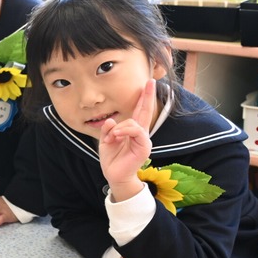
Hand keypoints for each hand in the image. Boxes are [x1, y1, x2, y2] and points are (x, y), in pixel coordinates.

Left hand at [99, 79, 155, 201]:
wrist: (114, 175)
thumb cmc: (112, 158)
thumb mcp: (105, 141)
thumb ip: (108, 129)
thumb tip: (112, 120)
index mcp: (131, 130)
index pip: (138, 111)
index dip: (142, 98)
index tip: (145, 85)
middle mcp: (140, 133)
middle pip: (145, 111)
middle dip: (147, 96)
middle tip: (151, 82)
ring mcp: (143, 139)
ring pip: (134, 122)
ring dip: (120, 128)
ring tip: (113, 137)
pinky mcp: (144, 146)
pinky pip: (136, 131)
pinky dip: (124, 131)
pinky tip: (116, 136)